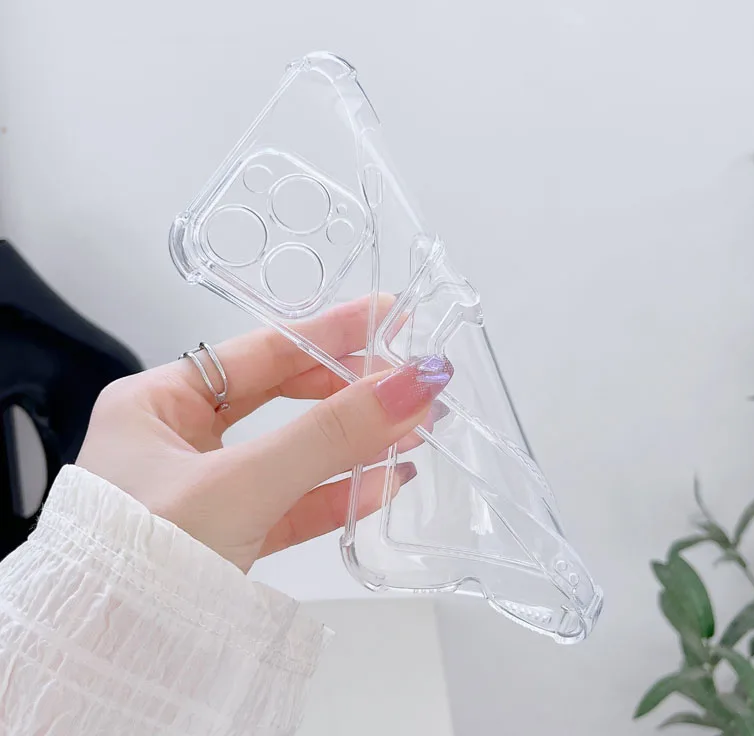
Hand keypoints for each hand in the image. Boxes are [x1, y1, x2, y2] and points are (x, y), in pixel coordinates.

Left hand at [76, 296, 452, 572]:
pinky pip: (292, 503)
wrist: (113, 667)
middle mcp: (178, 439)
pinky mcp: (229, 535)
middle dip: (348, 392)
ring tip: (411, 430)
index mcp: (156, 403)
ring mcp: (205, 488)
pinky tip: (383, 482)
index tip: (383, 315)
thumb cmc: (140, 562)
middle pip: (281, 397)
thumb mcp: (239, 485)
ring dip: (353, 443)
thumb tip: (407, 386)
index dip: (328, 332)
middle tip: (406, 384)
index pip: (259, 352)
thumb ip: (327, 436)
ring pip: (293, 452)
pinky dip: (337, 494)